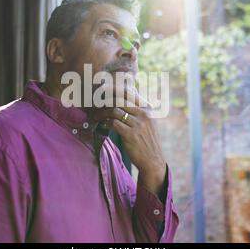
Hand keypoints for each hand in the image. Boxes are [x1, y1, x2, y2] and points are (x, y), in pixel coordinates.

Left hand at [92, 76, 166, 196]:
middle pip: (120, 99)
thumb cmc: (147, 141)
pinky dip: (105, 122)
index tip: (104, 88)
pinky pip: (113, 123)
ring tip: (96, 116)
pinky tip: (102, 124)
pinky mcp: (130, 134)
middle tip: (96, 102)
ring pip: (115, 111)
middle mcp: (144, 114)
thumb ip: (138, 110)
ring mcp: (138, 124)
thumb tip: (126, 97)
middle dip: (106, 99)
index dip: (115, 89)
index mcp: (148, 109)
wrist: (153, 160)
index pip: (130, 93)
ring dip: (102, 113)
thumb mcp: (148, 122)